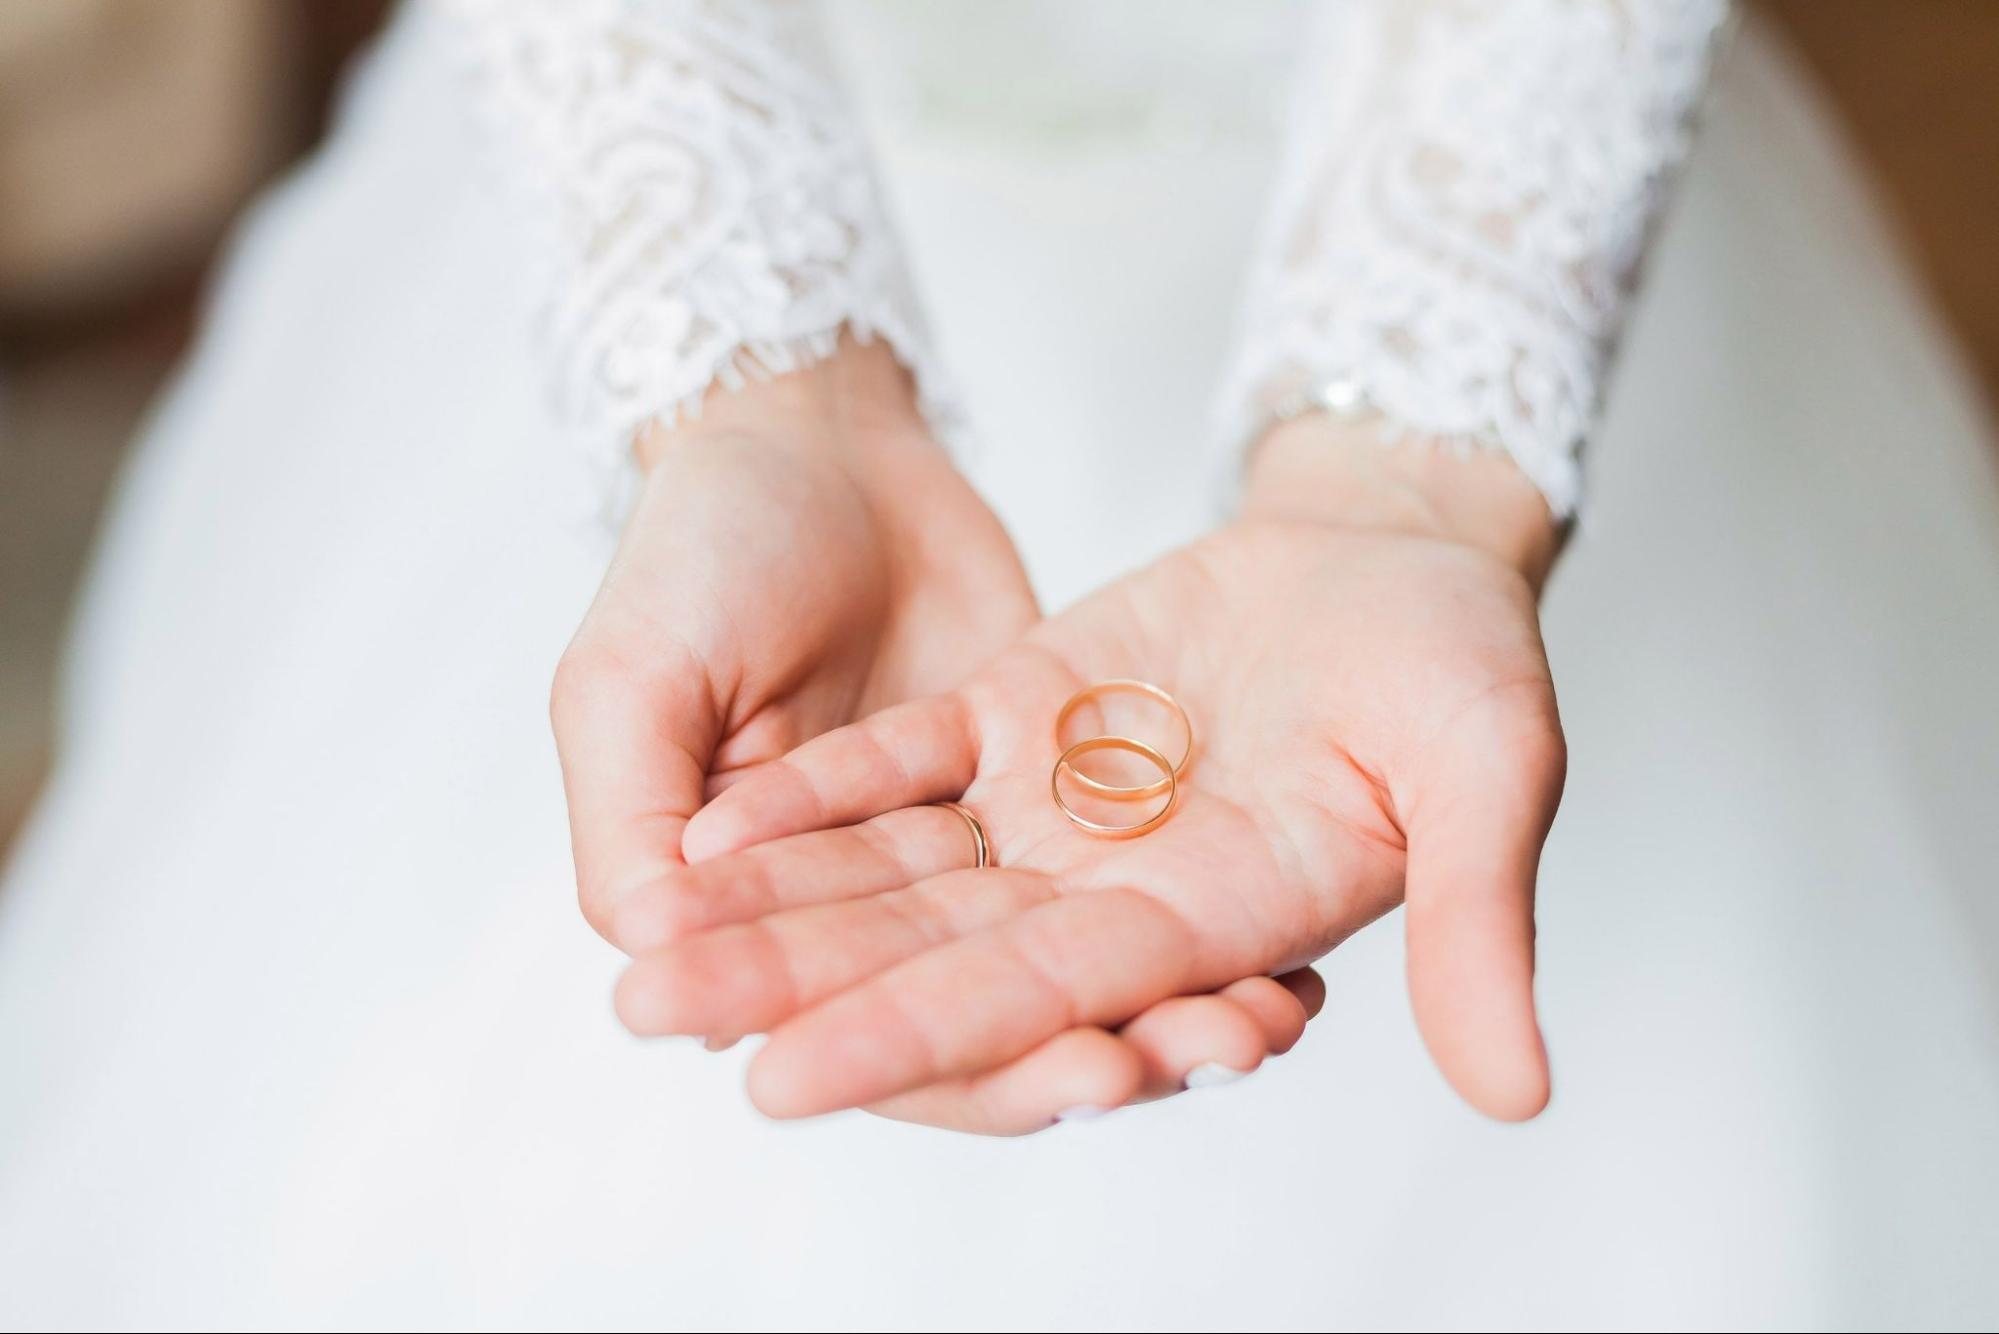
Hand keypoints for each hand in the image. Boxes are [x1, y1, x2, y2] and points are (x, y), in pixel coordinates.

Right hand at [554, 340, 1332, 1129]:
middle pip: (1001, 1015)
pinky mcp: (1049, 783)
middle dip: (1099, 1053)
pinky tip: (1286, 947)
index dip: (977, 1066)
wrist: (809, 436)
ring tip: (1264, 1017)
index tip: (1085, 1074)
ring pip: (1073, 958)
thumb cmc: (696, 552)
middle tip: (1205, 1059)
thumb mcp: (628, 680)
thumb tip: (650, 967)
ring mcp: (974, 847)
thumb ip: (630, 826)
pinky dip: (1200, 916)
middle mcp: (879, 907)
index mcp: (770, 918)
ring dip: (1166, 1003)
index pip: (879, 1028)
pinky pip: (1128, 868)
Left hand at [612, 419, 1566, 1121]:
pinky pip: (900, 762)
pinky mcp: (1021, 712)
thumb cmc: (1464, 658)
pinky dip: (812, 795)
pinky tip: (706, 830)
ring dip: (770, 904)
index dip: (916, 1036)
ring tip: (643, 948)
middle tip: (648, 1019)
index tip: (781, 1082)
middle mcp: (1115, 883)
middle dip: (791, 987)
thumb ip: (1478, 920)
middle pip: (932, 949)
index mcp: (1214, 916)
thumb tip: (1520, 1097)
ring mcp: (1058, 800)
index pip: (1042, 992)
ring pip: (894, 869)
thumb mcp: (1490, 770)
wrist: (1398, 548)